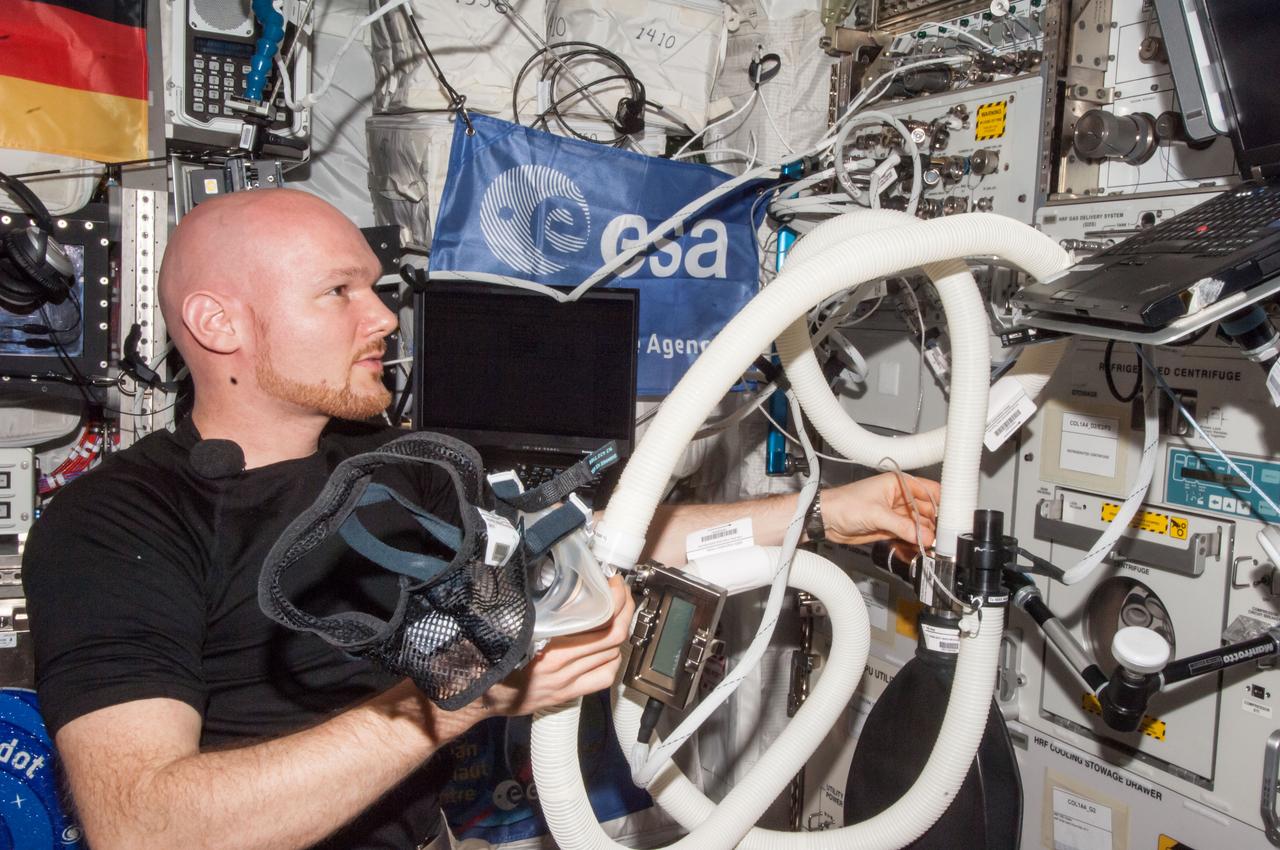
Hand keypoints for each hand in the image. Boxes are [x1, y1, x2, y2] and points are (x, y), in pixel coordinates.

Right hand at [479, 574, 634, 716]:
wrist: (479, 697)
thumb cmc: (490, 657)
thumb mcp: (509, 627)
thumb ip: (531, 609)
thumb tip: (552, 580)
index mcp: (548, 646)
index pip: (599, 622)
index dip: (615, 600)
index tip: (614, 583)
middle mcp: (562, 666)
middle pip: (612, 637)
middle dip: (625, 611)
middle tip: (621, 593)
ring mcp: (568, 682)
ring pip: (612, 656)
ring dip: (620, 633)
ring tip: (617, 615)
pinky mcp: (569, 694)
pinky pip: (604, 677)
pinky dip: (613, 660)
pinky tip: (608, 649)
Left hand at [821, 472, 939, 548]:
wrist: (825, 520)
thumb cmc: (843, 504)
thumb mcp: (876, 514)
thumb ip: (903, 526)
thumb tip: (925, 536)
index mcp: (898, 483)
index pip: (928, 489)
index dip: (942, 501)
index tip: (953, 514)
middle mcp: (899, 497)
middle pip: (927, 510)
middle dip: (934, 523)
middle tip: (941, 537)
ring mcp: (895, 513)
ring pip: (919, 524)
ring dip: (925, 534)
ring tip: (932, 545)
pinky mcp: (889, 528)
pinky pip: (909, 534)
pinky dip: (915, 541)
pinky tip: (922, 547)